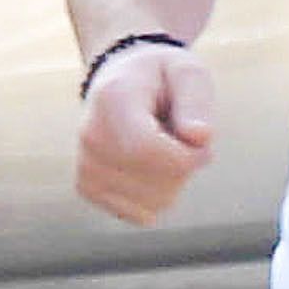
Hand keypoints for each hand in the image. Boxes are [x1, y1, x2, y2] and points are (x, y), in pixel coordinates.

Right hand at [75, 43, 214, 223]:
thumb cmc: (163, 78)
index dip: (187, 156)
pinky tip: (150, 168)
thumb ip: (196, 101)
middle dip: (185, 167)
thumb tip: (199, 138)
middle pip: (154, 181)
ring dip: (173, 183)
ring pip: (153, 204)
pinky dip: (158, 197)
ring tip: (163, 149)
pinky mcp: (89, 189)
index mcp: (112, 100)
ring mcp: (85, 166)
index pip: (146, 149)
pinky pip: (141, 215)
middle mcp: (90, 136)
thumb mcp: (187, 73)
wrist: (122, 82)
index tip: (202, 143)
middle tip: (182, 139)